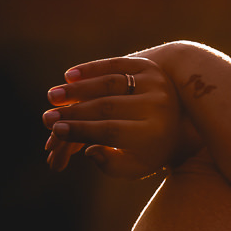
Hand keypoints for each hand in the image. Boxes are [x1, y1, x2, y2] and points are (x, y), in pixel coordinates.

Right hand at [42, 55, 195, 178]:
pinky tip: (69, 76)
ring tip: (53, 97)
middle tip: (47, 119)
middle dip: (74, 113)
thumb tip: (88, 151)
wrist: (184, 117)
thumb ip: (112, 165)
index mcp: (155, 134)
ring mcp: (155, 83)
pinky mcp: (149, 66)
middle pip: (107, 107)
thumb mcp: (136, 166)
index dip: (82, 130)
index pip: (112, 131)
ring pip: (109, 84)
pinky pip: (115, 64)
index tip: (56, 132)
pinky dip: (91, 69)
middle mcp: (158, 106)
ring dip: (78, 89)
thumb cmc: (151, 148)